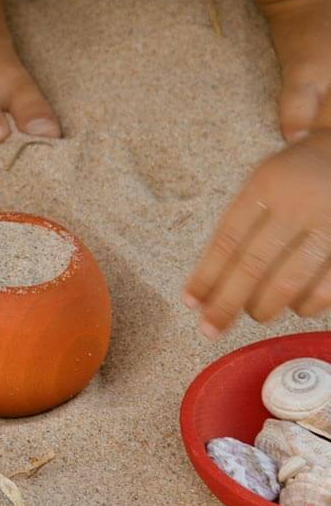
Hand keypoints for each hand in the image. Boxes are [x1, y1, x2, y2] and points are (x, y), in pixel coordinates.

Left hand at [184, 129, 330, 336]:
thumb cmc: (296, 177)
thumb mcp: (264, 181)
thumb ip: (239, 225)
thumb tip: (206, 284)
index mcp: (266, 186)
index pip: (228, 240)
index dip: (206, 276)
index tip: (190, 303)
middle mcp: (298, 204)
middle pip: (253, 265)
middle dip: (227, 303)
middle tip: (210, 328)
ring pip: (290, 281)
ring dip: (265, 306)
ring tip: (255, 313)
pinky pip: (328, 287)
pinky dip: (307, 304)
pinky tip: (296, 307)